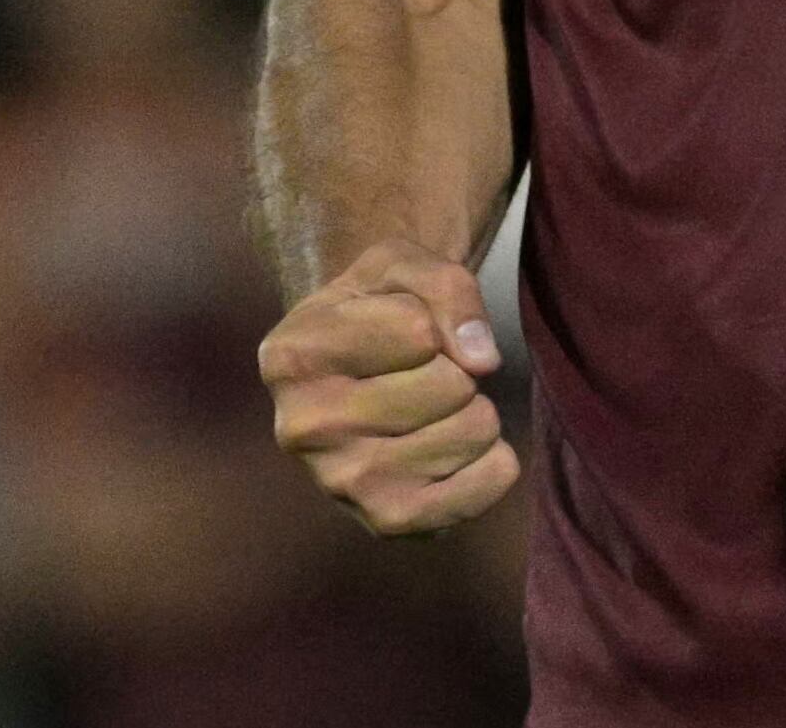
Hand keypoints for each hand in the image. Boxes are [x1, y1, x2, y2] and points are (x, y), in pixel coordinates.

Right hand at [257, 241, 519, 535]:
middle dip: (456, 368)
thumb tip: (483, 361)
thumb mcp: (401, 264)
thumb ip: (445, 287)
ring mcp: (342, 484)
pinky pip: (489, 482)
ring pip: (474, 431)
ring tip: (434, 407)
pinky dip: (494, 458)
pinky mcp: (388, 522)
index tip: (402, 328)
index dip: (430, 321)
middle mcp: (301, 430)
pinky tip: (455, 446)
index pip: (419, 331)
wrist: (358, 370)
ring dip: (475, 409)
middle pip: (450, 386)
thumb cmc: (378, 306)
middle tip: (422, 372)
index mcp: (290, 357)